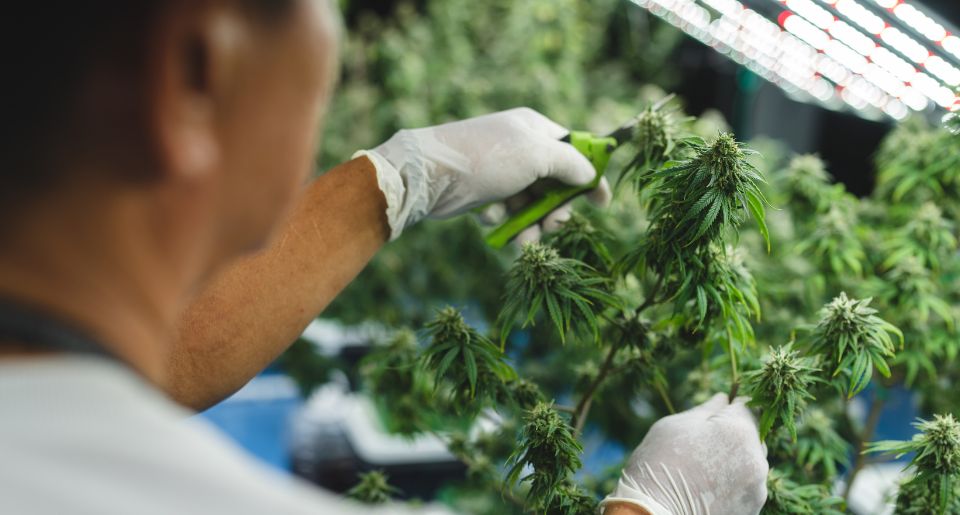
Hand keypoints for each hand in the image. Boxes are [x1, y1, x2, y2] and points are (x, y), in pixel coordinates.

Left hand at [355, 108, 609, 239]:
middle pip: (554, 183)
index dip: (590, 177)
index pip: (575, 151)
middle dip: (556, 209)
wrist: (428, 174)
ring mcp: (500, 171)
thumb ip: (570, 164)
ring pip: (530, 204)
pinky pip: (504, 211)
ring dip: (531, 223)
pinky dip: (501, 219)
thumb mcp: (536, 155)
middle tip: (554, 226)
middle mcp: (519, 148)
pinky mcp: (482, 192)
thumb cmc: (486, 158)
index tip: (602, 204)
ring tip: (525, 240)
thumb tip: (590, 175)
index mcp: (535, 129)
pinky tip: (489, 217)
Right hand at [601, 393, 768, 514]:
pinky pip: (748, 485)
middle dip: (735, 434)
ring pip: (752, 462)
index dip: (731, 406)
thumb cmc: (659, 464)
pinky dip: (734, 481)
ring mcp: (757, 488)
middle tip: (703, 443)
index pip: (747, 406)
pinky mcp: (752, 509)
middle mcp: (757, 459)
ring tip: (705, 468)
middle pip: (754, 435)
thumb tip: (724, 398)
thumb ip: (706, 409)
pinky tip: (709, 486)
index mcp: (739, 431)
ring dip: (736, 459)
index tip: (716, 412)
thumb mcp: (675, 425)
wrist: (653, 513)